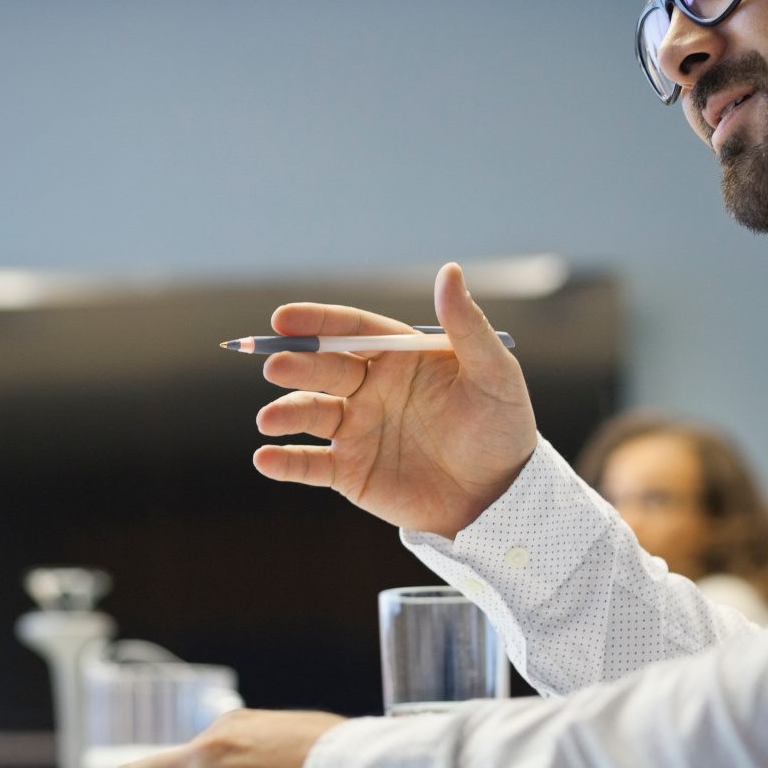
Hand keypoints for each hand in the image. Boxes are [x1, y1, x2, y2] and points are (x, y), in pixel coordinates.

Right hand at [253, 262, 537, 538]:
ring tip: (268, 420)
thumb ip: (467, 326)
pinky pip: (310, 465)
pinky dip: (285, 463)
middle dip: (297, 364)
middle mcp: (370, 388)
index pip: (351, 331)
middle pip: (325, 368)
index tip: (284, 317)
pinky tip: (265, 460)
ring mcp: (357, 430)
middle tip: (276, 365)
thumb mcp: (495, 375)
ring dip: (285, 413)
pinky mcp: (351, 472)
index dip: (317, 322)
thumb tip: (450, 271)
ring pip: (310, 413)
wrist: (501, 496)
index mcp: (398, 357)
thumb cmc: (502, 428)